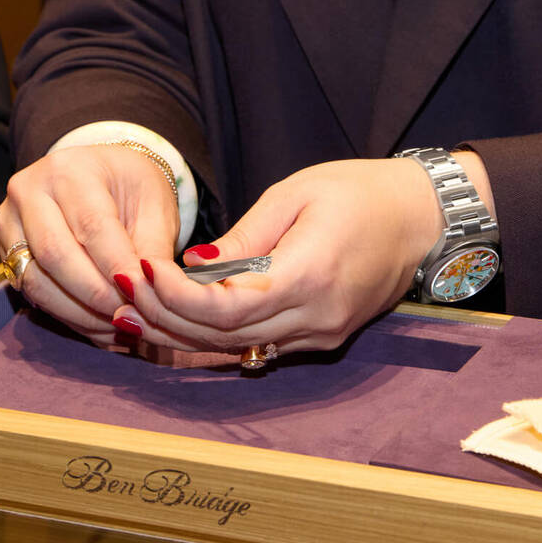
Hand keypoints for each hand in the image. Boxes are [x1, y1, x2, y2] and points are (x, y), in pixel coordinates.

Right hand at [0, 144, 180, 346]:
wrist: (101, 177)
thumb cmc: (130, 187)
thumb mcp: (154, 206)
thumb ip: (152, 249)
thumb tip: (149, 294)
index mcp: (69, 169)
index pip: (91, 225)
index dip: (116, 266)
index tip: (142, 295)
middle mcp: (29, 190)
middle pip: (54, 255)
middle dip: (95, 295)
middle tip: (130, 316)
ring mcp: (9, 221)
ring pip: (36, 281)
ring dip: (79, 313)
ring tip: (118, 325)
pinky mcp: (6, 251)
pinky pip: (32, 293)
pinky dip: (69, 315)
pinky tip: (100, 325)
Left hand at [112, 156, 455, 355]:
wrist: (421, 217)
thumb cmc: (360, 192)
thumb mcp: (295, 194)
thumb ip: (243, 237)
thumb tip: (192, 269)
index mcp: (309, 277)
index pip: (224, 308)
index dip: (172, 296)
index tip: (136, 269)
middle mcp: (316, 319)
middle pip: (223, 337)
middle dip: (165, 317)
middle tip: (120, 291)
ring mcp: (322, 337)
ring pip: (237, 351)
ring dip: (183, 335)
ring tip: (136, 310)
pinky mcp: (323, 340)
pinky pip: (258, 348)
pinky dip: (215, 339)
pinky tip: (177, 324)